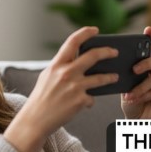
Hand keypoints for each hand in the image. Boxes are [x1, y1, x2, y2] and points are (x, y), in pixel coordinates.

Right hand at [4, 26, 118, 151]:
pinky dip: (89, 100)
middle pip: (93, 56)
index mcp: (57, 64)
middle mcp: (66, 73)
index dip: (86, 33)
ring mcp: (74, 87)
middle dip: (107, 52)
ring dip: (110, 77)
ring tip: (115, 77)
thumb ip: (61, 67)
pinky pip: (91, 98)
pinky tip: (84, 103)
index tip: (95, 30)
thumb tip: (79, 61)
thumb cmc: (41, 98)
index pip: (73, 41)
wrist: (35, 120)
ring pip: (100, 78)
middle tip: (115, 52)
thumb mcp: (47, 76)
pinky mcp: (80, 101)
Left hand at [121, 26, 150, 119]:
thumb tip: (111, 65)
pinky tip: (133, 100)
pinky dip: (144, 96)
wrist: (135, 121)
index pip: (148, 51)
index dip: (150, 39)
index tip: (147, 29)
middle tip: (133, 70)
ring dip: (139, 88)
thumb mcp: (122, 87)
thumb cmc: (130, 102)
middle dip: (144, 63)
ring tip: (128, 96)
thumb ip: (122, 75)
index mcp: (144, 69)